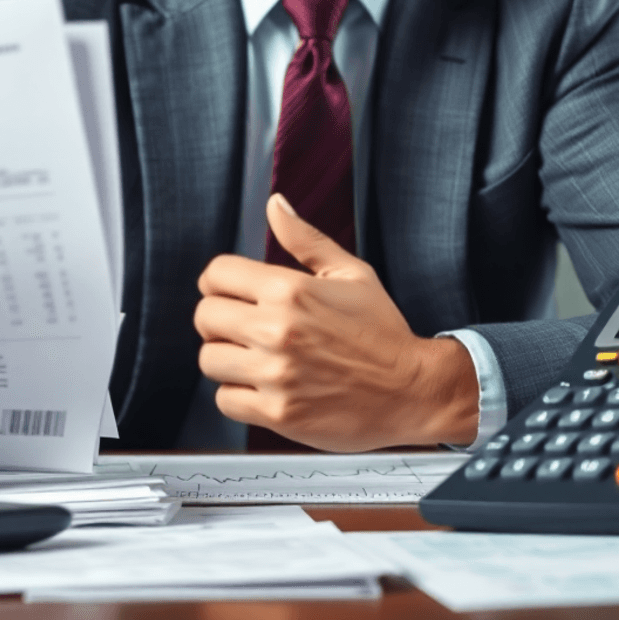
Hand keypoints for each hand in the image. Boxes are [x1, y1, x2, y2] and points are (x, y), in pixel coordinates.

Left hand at [194, 193, 478, 449]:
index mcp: (290, 290)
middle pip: (205, 316)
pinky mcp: (278, 413)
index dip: (218, 281)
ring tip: (254, 357)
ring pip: (208, 359)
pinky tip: (264, 386)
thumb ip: (305, 239)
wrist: (413, 391)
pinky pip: (225, 400)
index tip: (228, 291)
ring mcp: (276, 374)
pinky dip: (238, 394)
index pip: (216, 274)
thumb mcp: (350, 273)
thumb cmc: (383, 332)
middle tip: (241, 326)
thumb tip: (275, 205)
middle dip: (218, 319)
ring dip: (226, 357)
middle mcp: (277, 330)